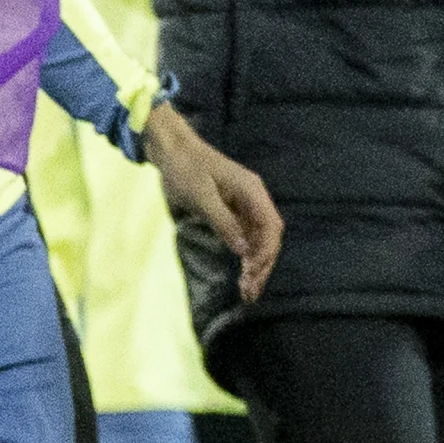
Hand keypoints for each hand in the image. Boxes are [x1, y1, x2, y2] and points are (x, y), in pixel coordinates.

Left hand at [142, 100, 284, 301]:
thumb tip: (243, 251)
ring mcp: (245, 204)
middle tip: (251, 292)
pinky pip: (247, 236)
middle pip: (269, 236)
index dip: (266, 253)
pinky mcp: (234, 210)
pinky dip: (246, 255)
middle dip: (263, 265)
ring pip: (259, 239)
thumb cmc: (185, 169)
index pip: (271, 227)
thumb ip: (224, 223)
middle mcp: (254, 198)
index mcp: (252, 191)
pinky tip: (242, 272)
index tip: (253, 274)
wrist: (172, 150)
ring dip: (256, 264)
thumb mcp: (201, 197)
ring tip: (248, 290)